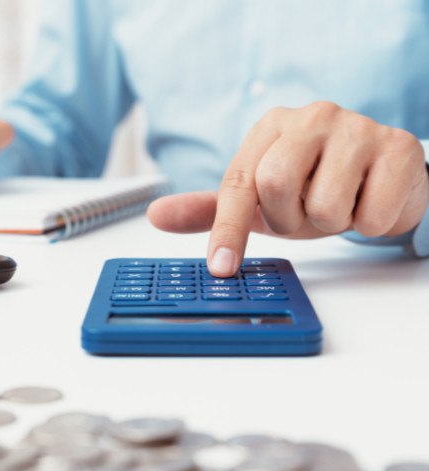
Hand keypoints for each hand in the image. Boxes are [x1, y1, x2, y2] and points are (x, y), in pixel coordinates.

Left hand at [148, 101, 428, 275]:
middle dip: (288, 219)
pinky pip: (371, 215)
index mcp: (270, 128)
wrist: (379, 175)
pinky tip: (369, 201)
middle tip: (304, 213)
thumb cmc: (311, 186)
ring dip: (330, 223)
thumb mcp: (259, 201)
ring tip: (339, 204)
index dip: (227, 230)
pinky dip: (368, 224)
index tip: (221, 269)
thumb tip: (155, 215)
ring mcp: (358, 127)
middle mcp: (311, 117)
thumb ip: (211, 210)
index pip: (237, 183)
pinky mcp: (398, 148)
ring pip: (324, 206)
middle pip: (275, 186)